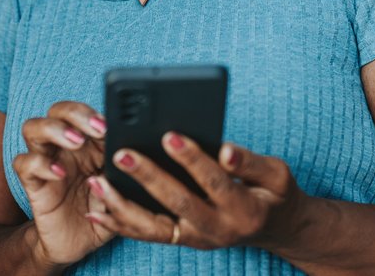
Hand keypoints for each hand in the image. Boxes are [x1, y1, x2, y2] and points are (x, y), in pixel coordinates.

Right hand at [13, 101, 115, 267]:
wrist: (78, 244)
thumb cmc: (101, 211)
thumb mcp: (122, 193)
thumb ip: (124, 175)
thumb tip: (131, 156)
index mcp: (88, 143)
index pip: (85, 113)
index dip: (96, 113)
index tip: (112, 125)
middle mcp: (64, 147)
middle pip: (57, 111)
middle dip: (76, 113)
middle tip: (96, 128)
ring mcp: (46, 162)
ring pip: (33, 128)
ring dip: (55, 129)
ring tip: (76, 142)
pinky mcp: (32, 182)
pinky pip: (23, 163)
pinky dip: (39, 163)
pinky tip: (59, 173)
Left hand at [85, 133, 302, 250]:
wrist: (275, 229)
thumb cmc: (274, 193)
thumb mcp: (278, 174)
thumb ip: (252, 162)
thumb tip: (226, 151)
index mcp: (244, 209)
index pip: (214, 181)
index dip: (192, 159)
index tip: (169, 135)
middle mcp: (217, 228)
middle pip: (178, 202)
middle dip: (148, 177)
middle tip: (122, 153)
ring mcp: (196, 238)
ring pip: (154, 227)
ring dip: (122, 206)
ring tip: (97, 182)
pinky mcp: (181, 240)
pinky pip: (148, 235)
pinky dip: (120, 224)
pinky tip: (96, 211)